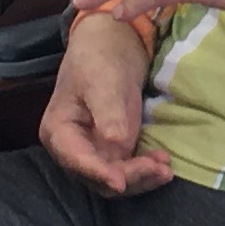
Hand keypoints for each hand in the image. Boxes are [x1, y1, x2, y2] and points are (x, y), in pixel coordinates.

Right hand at [40, 14, 173, 196]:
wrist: (114, 44)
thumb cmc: (100, 58)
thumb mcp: (103, 81)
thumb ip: (108, 112)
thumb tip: (115, 144)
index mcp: (58, 131)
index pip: (76, 161)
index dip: (98, 173)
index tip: (121, 181)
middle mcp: (72, 149)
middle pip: (97, 178)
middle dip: (128, 178)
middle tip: (158, 168)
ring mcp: (94, 152)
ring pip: (115, 180)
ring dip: (141, 179)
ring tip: (166, 169)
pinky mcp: (114, 150)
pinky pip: (128, 170)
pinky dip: (145, 171)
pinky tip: (164, 163)